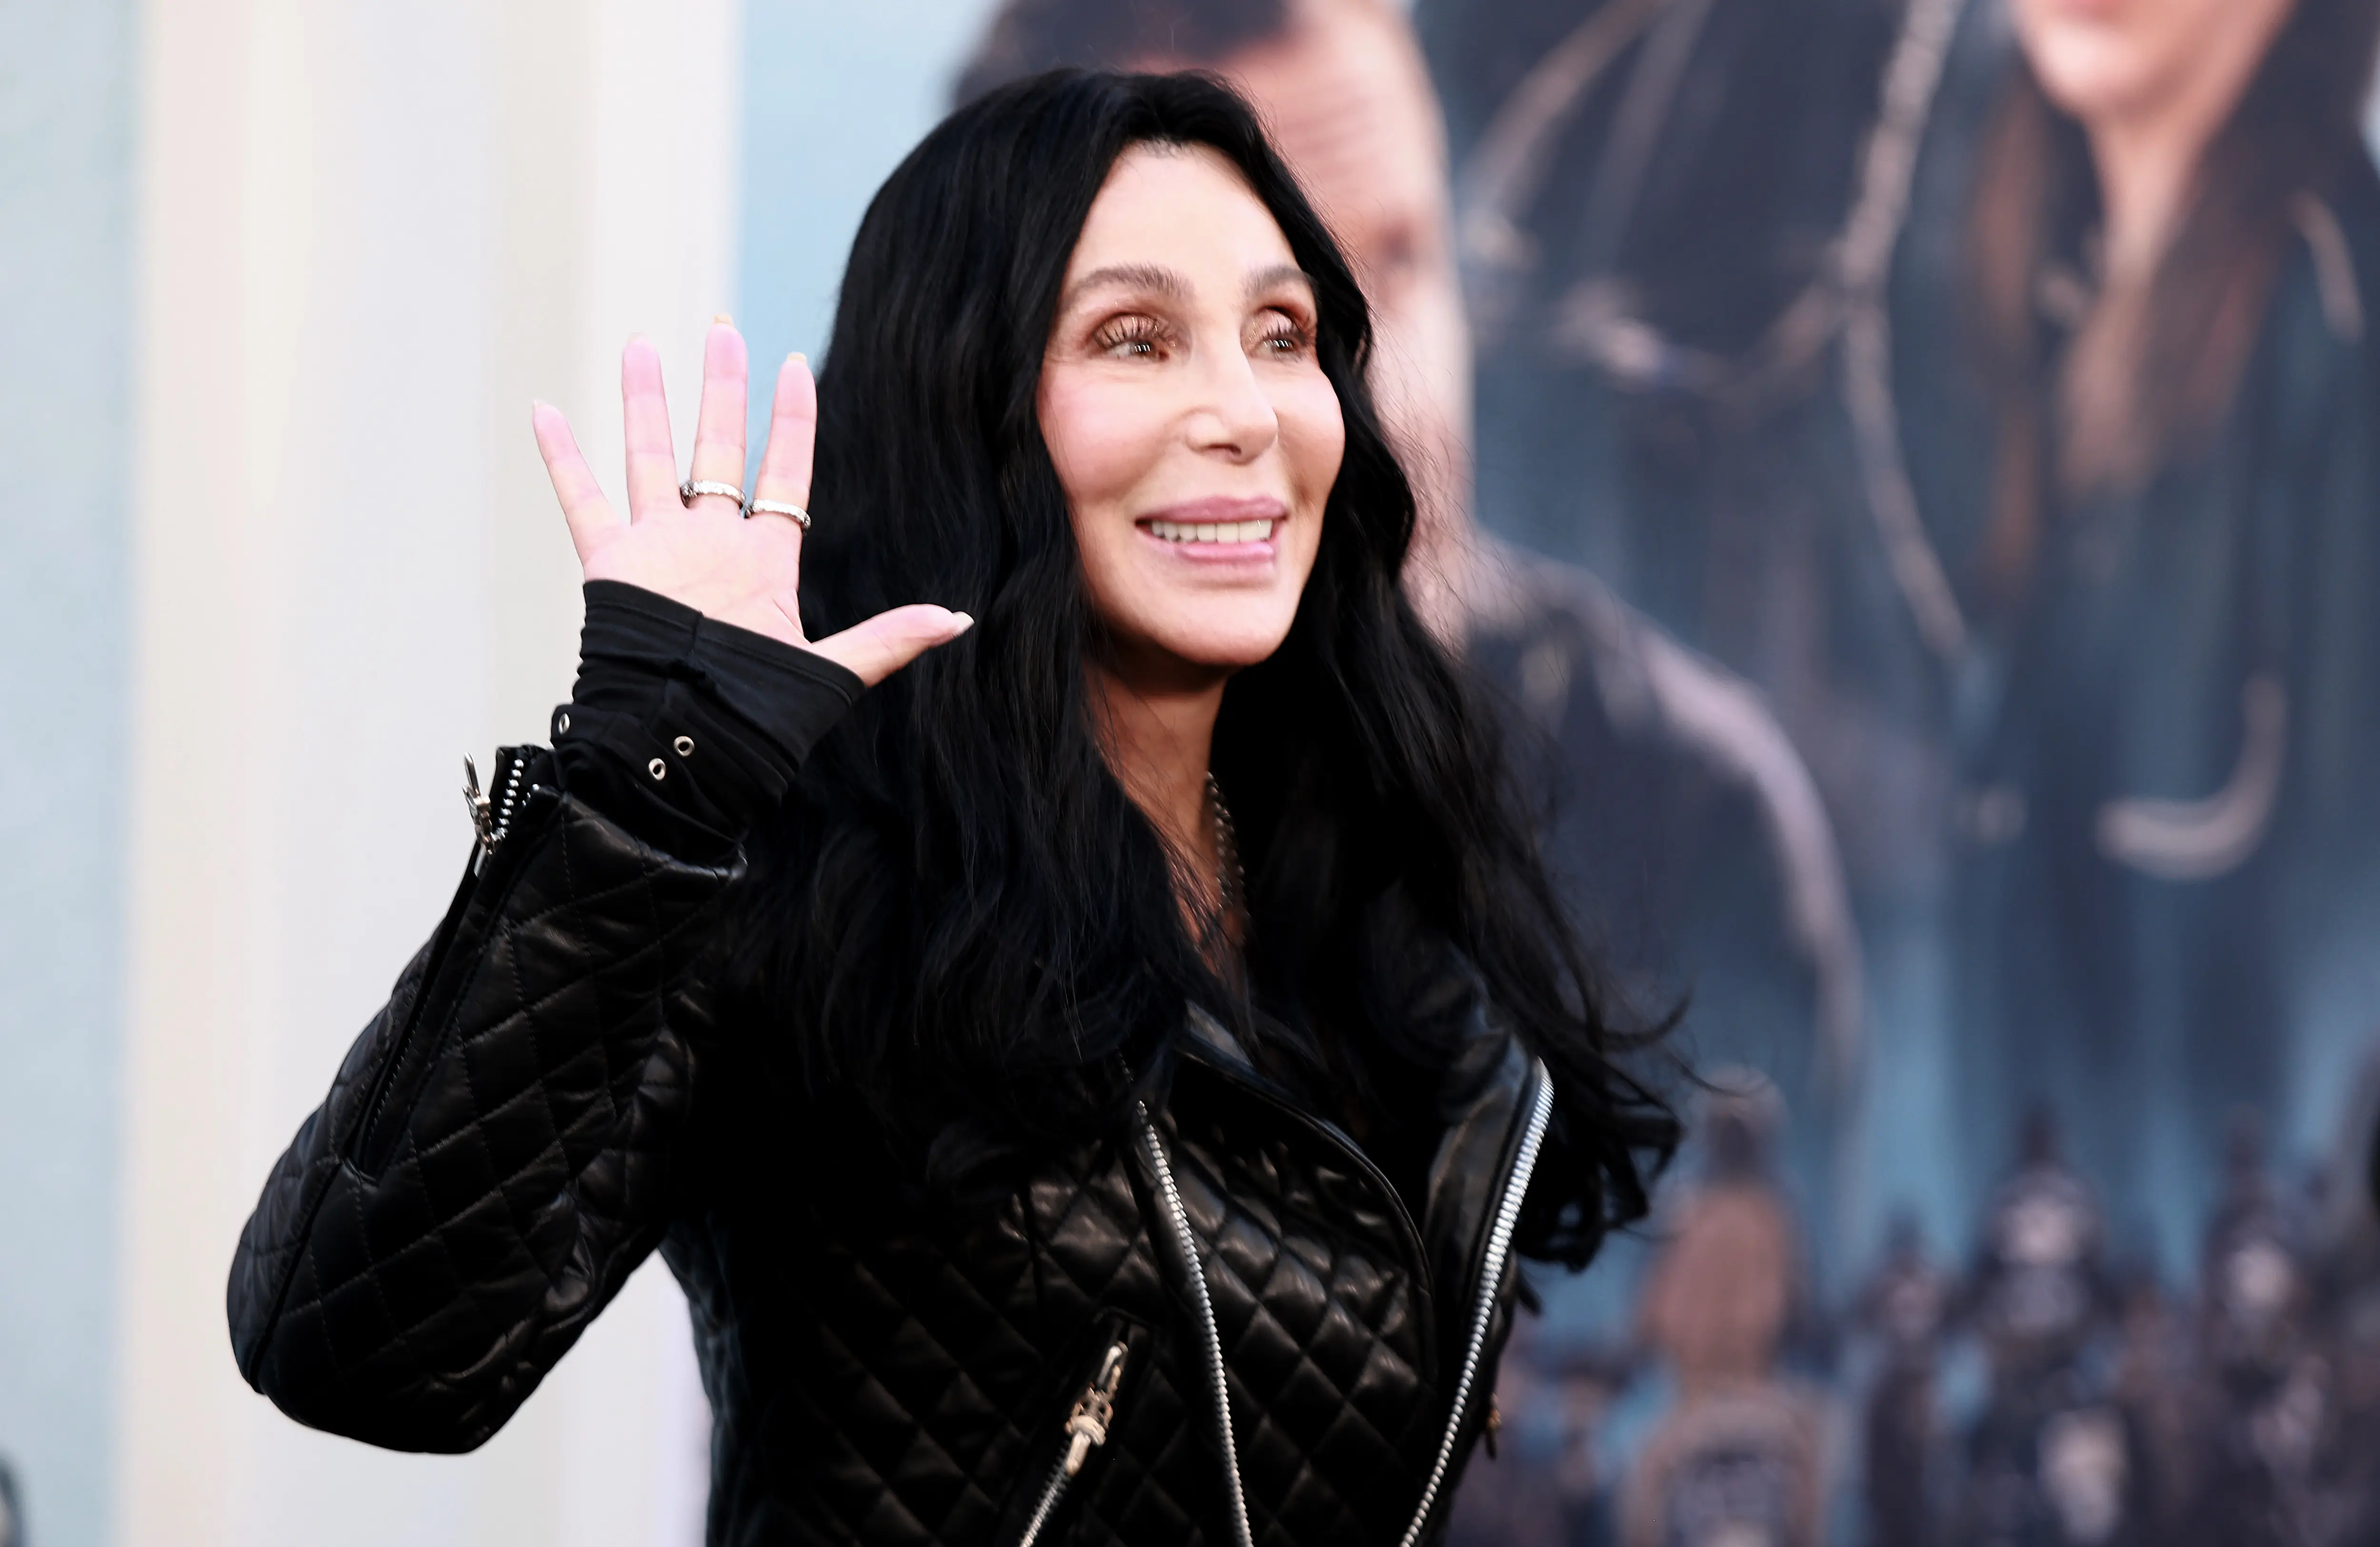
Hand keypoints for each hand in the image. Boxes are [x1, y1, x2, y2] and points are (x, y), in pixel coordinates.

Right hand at [532, 321, 971, 685]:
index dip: (791, 421)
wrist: (687, 745)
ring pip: (649, 458)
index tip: (795, 366)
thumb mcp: (834, 672)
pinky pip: (582, 501)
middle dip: (720, 389)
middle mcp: (711, 544)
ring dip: (645, 402)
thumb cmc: (759, 717)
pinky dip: (561, 457)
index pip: (783, 473)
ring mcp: (659, 550)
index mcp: (764, 560)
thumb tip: (960, 620)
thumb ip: (892, 638)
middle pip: (718, 449)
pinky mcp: (612, 566)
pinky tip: (544, 410)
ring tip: (641, 344)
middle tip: (721, 329)